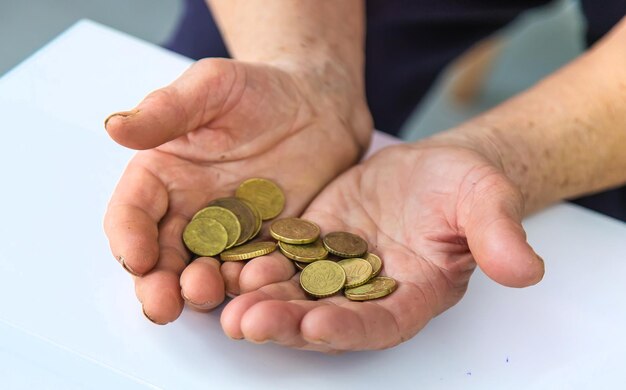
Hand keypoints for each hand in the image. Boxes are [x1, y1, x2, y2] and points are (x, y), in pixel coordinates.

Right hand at [103, 58, 370, 323]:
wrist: (315, 106)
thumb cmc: (258, 90)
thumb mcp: (211, 88)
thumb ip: (166, 110)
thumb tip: (114, 126)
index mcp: (163, 176)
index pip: (133, 212)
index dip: (128, 237)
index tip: (135, 257)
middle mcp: (190, 212)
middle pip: (161, 256)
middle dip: (156, 283)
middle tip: (161, 305)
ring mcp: (230, 233)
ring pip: (204, 271)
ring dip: (199, 290)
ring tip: (204, 294)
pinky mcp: (268, 244)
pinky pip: (255, 270)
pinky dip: (250, 283)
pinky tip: (253, 290)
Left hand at [220, 139, 544, 351]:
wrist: (430, 167)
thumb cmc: (462, 185)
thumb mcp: (483, 199)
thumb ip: (497, 234)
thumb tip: (525, 268)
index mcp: (411, 293)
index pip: (380, 322)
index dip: (350, 327)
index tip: (318, 324)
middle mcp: (367, 291)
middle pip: (324, 315)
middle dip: (287, 322)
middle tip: (247, 322)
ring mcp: (335, 268)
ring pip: (293, 291)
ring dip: (259, 298)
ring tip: (225, 298)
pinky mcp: (311, 242)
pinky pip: (279, 255)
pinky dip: (253, 262)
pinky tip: (223, 260)